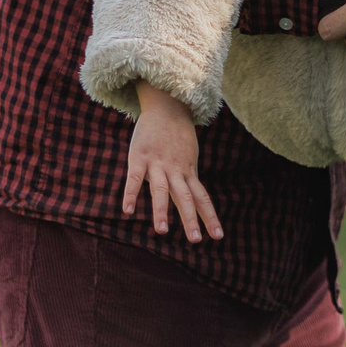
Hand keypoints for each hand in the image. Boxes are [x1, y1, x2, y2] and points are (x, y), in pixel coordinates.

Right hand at [120, 85, 222, 242]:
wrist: (166, 106)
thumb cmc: (177, 135)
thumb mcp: (188, 157)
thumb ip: (188, 178)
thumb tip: (193, 199)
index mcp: (188, 172)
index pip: (202, 198)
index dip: (210, 217)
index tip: (219, 236)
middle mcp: (176, 170)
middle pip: (185, 198)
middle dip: (190, 220)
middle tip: (195, 240)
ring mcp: (157, 164)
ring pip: (161, 190)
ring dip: (161, 211)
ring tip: (162, 231)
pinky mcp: (139, 157)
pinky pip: (133, 179)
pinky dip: (130, 194)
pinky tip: (127, 211)